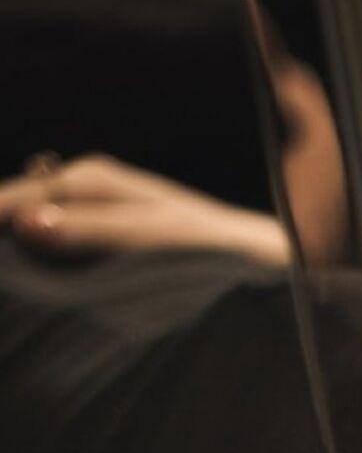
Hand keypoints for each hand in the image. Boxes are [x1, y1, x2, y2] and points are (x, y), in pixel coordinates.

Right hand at [0, 153, 288, 265]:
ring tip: (8, 273)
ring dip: (17, 241)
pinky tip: (30, 266)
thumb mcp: (146, 236)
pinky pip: (57, 236)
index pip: (20, 195)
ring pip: (36, 220)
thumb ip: (88, 230)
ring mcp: (91, 208)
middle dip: (2, 224)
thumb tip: (27, 223)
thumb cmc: (203, 243)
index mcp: (89, 179)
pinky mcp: (101, 231)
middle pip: (22, 203)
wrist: (246, 255)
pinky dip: (41, 248)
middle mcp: (84, 186)